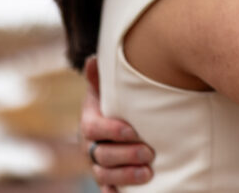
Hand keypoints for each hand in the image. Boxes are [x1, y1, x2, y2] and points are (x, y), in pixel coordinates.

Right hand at [81, 56, 154, 190]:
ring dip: (125, 176)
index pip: (94, 128)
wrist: (115, 120)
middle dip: (125, 155)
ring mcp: (98, 164)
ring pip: (104, 174)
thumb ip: (100, 78)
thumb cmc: (115, 102)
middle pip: (101, 155)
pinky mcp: (107, 179)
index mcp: (90, 123)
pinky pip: (106, 189)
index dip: (111, 130)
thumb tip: (93, 59)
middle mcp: (90, 146)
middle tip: (149, 153)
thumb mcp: (107, 88)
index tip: (131, 131)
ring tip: (148, 174)